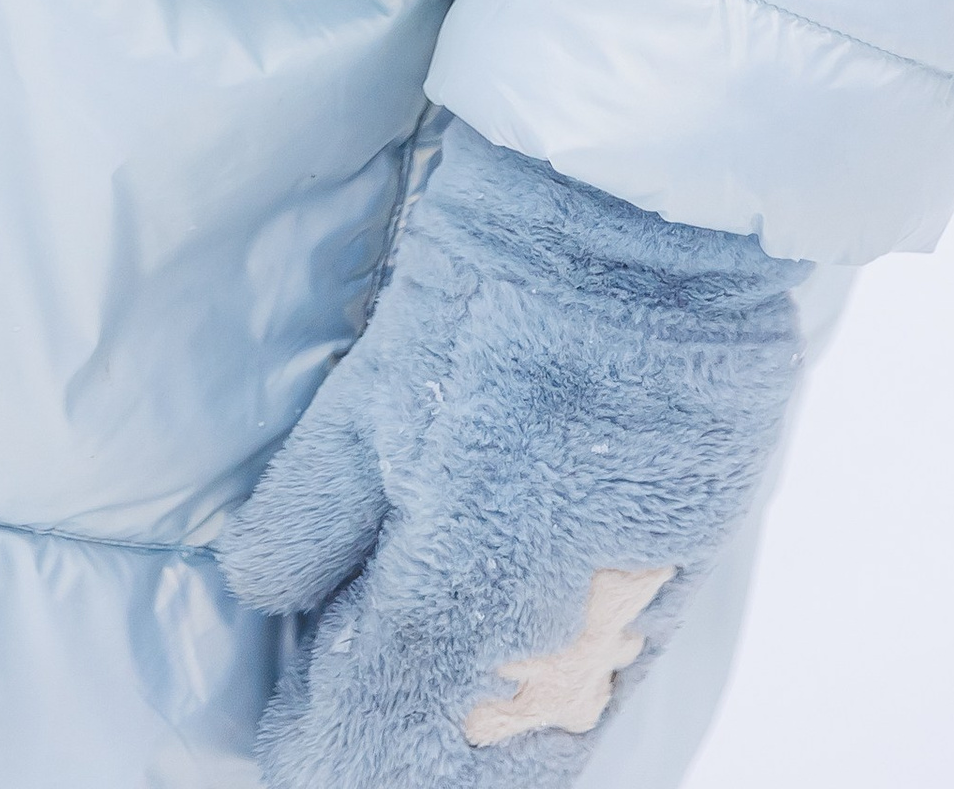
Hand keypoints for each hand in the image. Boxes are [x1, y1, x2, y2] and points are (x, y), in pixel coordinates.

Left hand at [217, 124, 804, 779]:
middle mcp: (551, 640)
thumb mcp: (371, 397)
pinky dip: (561, 687)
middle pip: (467, 772)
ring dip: (486, 734)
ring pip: (552, 738)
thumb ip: (314, 518)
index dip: (319, 744)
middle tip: (352, 703)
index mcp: (456, 596)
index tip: (290, 721)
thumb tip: (261, 593)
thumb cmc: (490, 293)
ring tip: (435, 685)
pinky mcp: (692, 567)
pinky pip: (616, 676)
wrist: (644, 219)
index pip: (372, 747)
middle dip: (403, 752)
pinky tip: (527, 653)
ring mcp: (634, 612)